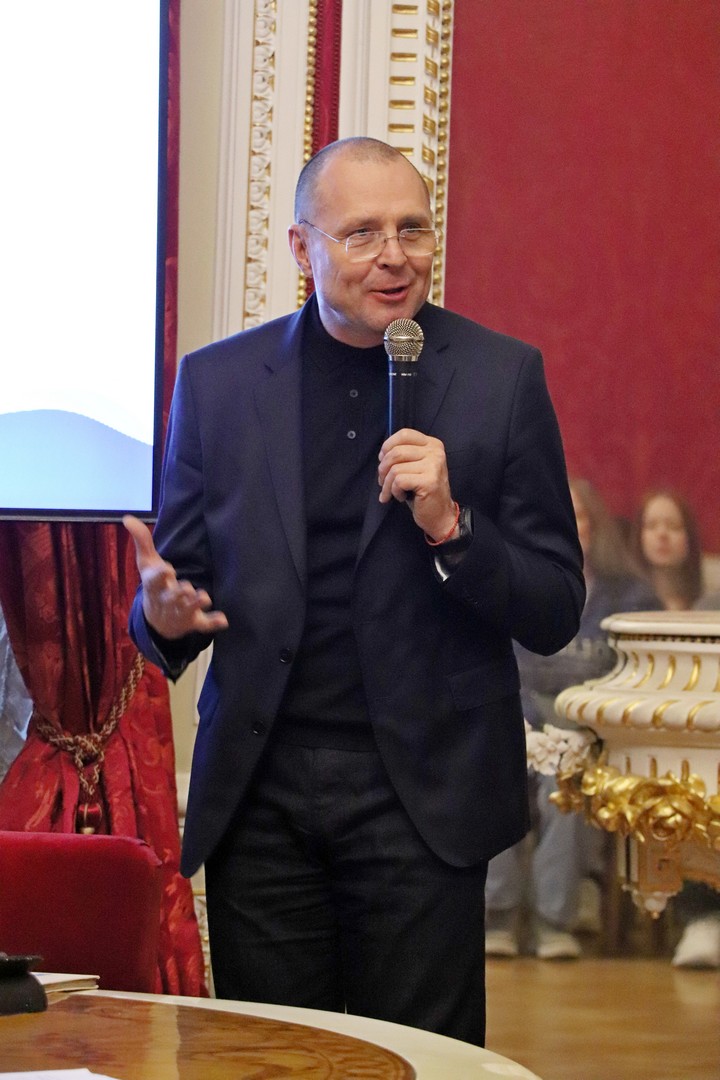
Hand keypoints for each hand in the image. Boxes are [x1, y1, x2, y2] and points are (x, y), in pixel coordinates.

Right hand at [123, 515, 227, 639]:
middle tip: (186, 587)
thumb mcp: (147, 564)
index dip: (159, 576)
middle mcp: (167, 601)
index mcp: (155, 587)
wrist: (158, 622)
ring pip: (188, 610)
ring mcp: (181, 613)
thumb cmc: (155, 585)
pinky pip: (204, 625)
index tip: (165, 569)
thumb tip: (128, 518)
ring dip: (196, 604)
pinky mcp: (195, 622)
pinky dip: (213, 623)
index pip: (154, 582)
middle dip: (179, 592)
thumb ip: (142, 541)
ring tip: (204, 597)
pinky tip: (222, 620)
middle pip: (172, 597)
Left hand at [377, 429, 458, 541]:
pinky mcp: (429, 481)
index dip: (388, 445)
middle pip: (396, 452)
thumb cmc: (423, 492)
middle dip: (383, 469)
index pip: (404, 434)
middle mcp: (435, 452)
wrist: (440, 515)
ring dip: (386, 484)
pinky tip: (400, 496)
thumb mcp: (415, 467)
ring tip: (390, 492)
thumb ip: (403, 455)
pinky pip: (399, 481)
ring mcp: (433, 466)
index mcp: (432, 445)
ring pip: (395, 468)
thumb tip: (382, 453)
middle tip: (382, 481)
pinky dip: (394, 491)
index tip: (382, 459)